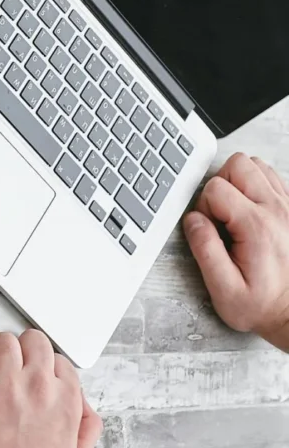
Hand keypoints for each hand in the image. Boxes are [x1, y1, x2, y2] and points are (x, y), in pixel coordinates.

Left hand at [0, 330, 100, 447]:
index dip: (43, 366)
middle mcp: (38, 385)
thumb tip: (83, 406)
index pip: (58, 359)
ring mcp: (5, 383)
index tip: (34, 374)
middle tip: (14, 368)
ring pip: (4, 340)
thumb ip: (83, 423)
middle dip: (24, 351)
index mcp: (66, 399)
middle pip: (34, 340)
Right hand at [183, 153, 288, 350]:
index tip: (209, 228)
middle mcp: (278, 211)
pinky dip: (258, 186)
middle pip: (239, 164)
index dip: (203, 205)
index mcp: (257, 227)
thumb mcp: (224, 289)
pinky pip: (274, 179)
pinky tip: (252, 211)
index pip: (216, 188)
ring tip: (235, 210)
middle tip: (220, 212)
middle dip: (221, 183)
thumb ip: (205, 250)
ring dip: (240, 182)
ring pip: (258, 165)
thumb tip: (193, 220)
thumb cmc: (263, 305)